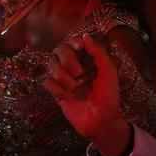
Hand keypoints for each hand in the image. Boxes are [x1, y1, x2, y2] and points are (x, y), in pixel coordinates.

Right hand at [42, 34, 131, 155]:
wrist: (100, 120)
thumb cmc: (108, 95)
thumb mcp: (108, 71)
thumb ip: (98, 51)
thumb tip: (84, 35)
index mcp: (87, 59)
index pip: (73, 42)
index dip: (73, 42)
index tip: (79, 47)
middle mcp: (74, 66)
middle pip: (58, 50)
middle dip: (68, 60)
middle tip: (79, 73)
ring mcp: (64, 79)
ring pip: (51, 65)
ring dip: (63, 76)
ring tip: (75, 88)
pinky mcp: (56, 92)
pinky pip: (47, 82)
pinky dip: (56, 88)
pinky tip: (67, 96)